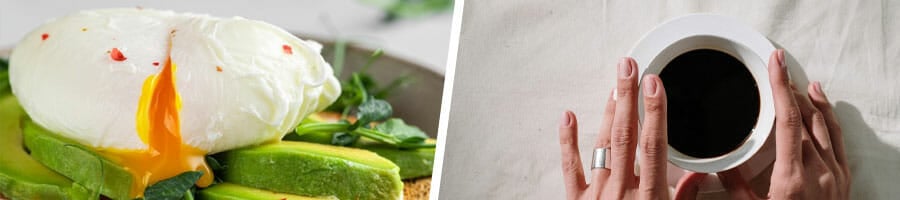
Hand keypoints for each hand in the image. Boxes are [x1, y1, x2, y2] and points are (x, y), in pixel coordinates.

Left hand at [558, 58, 692, 199]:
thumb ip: (685, 196)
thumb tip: (700, 175)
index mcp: (649, 197)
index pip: (653, 145)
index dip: (654, 111)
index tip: (653, 83)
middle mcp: (621, 192)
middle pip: (625, 135)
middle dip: (627, 97)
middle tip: (628, 68)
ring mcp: (597, 195)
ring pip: (603, 145)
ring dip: (609, 112)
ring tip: (614, 87)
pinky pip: (570, 166)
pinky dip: (568, 139)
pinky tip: (569, 117)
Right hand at [713, 50, 850, 198]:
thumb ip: (735, 186)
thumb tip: (719, 164)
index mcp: (792, 179)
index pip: (788, 120)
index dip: (781, 87)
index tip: (775, 64)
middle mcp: (819, 173)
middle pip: (806, 118)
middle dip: (790, 91)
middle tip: (778, 69)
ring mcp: (835, 176)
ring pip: (825, 126)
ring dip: (811, 102)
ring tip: (801, 83)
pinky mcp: (844, 181)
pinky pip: (838, 141)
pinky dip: (829, 119)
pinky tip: (823, 110)